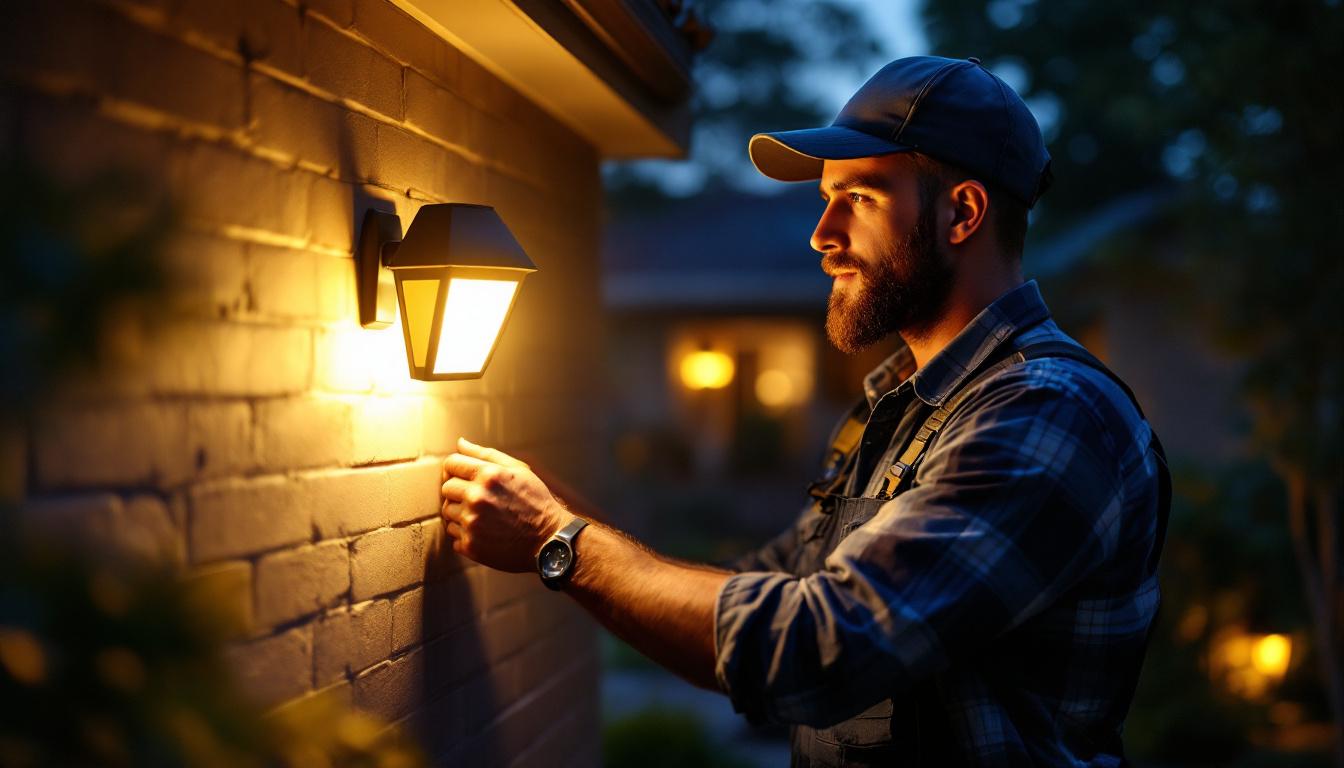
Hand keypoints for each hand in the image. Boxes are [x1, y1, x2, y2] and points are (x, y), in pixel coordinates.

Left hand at [439, 437, 570, 572]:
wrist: (549, 540)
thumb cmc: (536, 502)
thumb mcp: (518, 470)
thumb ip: (486, 455)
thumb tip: (461, 443)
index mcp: (488, 476)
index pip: (451, 464)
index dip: (455, 469)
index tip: (463, 477)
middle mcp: (477, 498)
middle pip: (446, 489)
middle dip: (459, 492)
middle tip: (478, 499)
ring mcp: (472, 523)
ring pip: (447, 513)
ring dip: (460, 513)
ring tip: (484, 517)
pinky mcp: (470, 545)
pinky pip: (453, 535)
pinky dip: (465, 534)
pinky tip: (485, 532)